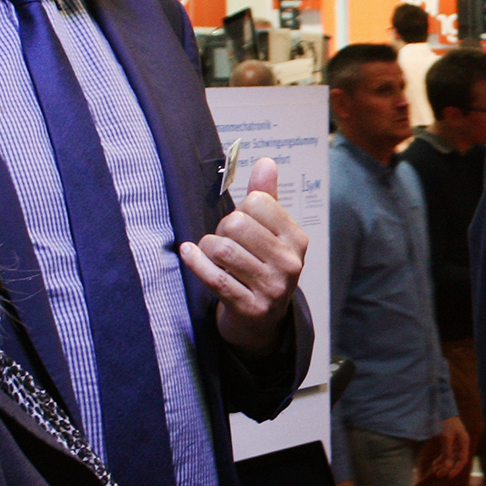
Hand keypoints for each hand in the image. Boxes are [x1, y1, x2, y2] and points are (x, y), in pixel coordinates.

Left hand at [183, 157, 306, 357]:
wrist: (261, 322)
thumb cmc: (262, 268)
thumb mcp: (270, 233)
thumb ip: (266, 197)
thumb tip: (265, 162)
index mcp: (296, 239)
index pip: (258, 202)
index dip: (241, 209)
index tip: (241, 224)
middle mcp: (289, 263)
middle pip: (237, 224)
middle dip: (221, 229)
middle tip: (223, 242)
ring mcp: (272, 288)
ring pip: (222, 250)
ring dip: (207, 249)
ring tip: (210, 254)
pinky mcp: (250, 307)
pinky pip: (215, 278)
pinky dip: (196, 263)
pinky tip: (189, 254)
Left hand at [418, 417, 470, 479]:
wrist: (443, 410)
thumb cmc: (447, 423)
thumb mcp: (446, 438)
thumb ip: (447, 453)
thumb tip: (447, 467)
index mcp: (464, 442)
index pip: (462, 460)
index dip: (456, 469)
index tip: (448, 476)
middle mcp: (461, 444)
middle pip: (456, 460)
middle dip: (447, 468)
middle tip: (438, 474)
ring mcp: (455, 443)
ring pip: (450, 458)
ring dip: (443, 465)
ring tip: (435, 471)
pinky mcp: (449, 441)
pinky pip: (446, 453)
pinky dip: (440, 459)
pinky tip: (434, 464)